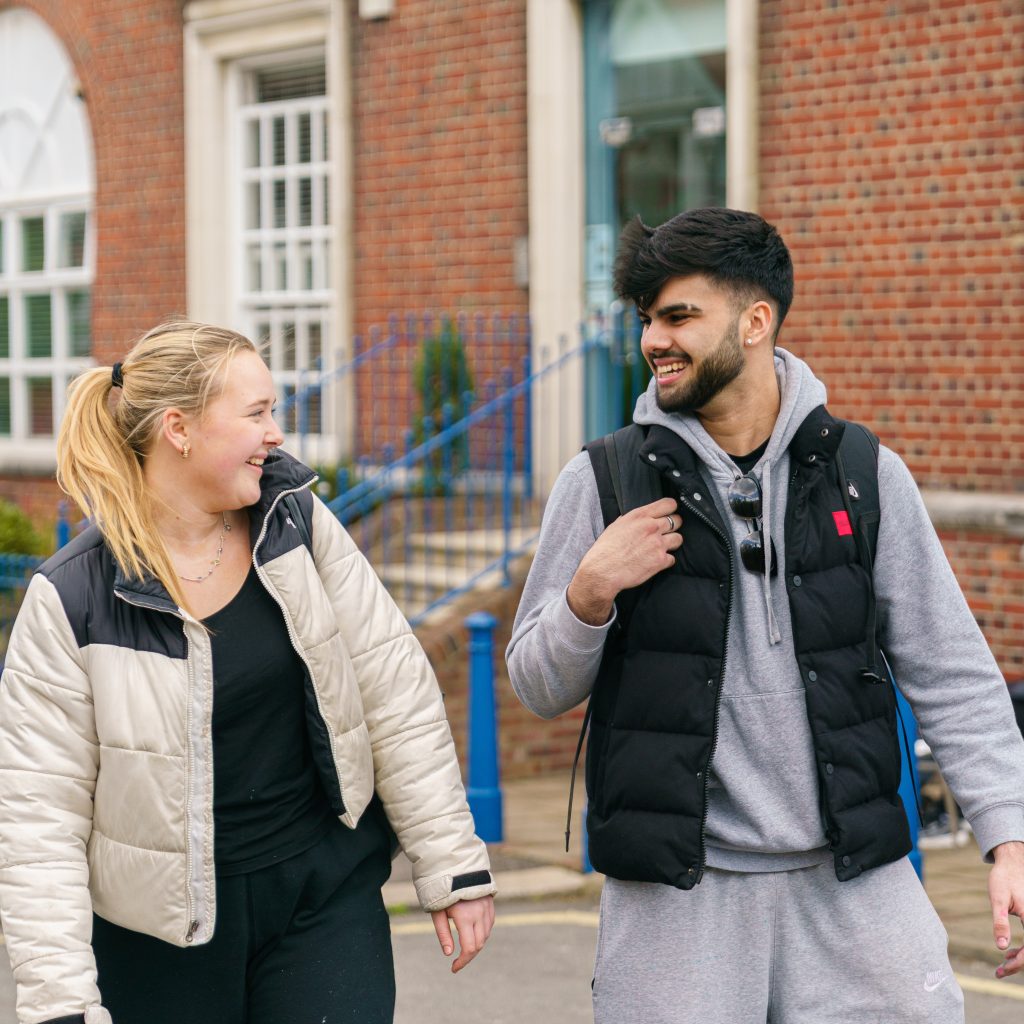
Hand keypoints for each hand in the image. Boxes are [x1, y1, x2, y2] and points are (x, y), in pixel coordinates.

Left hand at [430, 895, 494, 972]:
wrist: (455, 864)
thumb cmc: (442, 888)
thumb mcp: (437, 911)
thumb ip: (443, 933)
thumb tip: (449, 954)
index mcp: (465, 917)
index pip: (469, 948)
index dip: (462, 962)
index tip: (453, 968)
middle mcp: (479, 914)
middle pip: (479, 944)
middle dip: (468, 955)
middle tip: (457, 960)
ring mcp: (487, 907)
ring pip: (486, 935)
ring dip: (476, 944)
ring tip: (463, 946)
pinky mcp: (490, 902)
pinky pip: (489, 924)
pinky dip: (482, 932)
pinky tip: (472, 932)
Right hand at [567, 497, 682, 625]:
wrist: (602, 572)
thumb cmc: (605, 550)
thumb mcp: (616, 526)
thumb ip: (632, 520)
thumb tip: (640, 519)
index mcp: (640, 516)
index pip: (669, 504)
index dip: (671, 509)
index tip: (669, 514)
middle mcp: (652, 527)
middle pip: (677, 521)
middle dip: (673, 526)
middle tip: (665, 533)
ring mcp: (658, 544)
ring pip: (678, 539)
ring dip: (672, 544)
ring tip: (660, 548)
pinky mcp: (661, 561)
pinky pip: (672, 558)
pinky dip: (665, 561)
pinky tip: (654, 562)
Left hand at [988, 840, 1023, 977]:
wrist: (1013, 861)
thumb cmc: (1004, 878)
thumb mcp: (998, 899)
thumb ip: (1000, 923)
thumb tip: (1001, 947)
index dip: (1017, 964)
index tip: (1000, 969)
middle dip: (1019, 965)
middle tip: (999, 972)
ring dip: (1022, 958)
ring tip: (1003, 964)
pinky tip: (1010, 952)